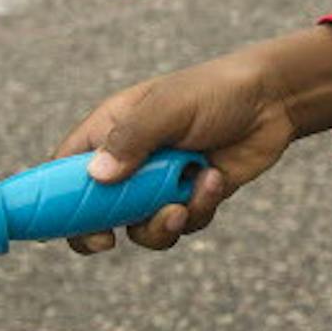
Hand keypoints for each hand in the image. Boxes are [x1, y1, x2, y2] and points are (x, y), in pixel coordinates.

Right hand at [50, 55, 291, 254]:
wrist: (273, 100)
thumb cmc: (215, 91)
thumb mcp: (169, 107)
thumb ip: (133, 139)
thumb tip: (97, 176)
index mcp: (111, 130)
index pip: (65, 169)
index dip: (58, 200)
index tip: (68, 224)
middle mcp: (131, 160)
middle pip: (97, 210)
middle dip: (105, 228)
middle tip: (112, 239)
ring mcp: (161, 182)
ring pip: (140, 227)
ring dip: (159, 225)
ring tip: (181, 203)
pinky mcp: (191, 197)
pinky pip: (181, 224)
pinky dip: (197, 210)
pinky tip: (213, 179)